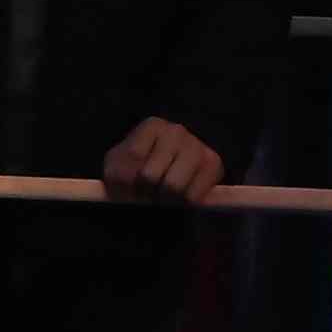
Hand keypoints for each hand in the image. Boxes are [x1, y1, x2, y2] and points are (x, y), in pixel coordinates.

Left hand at [93, 115, 221, 206]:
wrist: (176, 167)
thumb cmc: (142, 167)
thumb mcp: (121, 166)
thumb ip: (118, 175)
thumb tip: (125, 196)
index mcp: (152, 126)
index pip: (132, 160)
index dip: (125, 183)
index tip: (128, 189)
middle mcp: (176, 131)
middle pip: (150, 176)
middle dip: (145, 193)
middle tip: (147, 195)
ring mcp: (197, 146)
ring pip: (172, 187)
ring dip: (163, 200)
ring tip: (162, 197)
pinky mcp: (213, 164)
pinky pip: (193, 196)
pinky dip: (183, 204)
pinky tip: (179, 199)